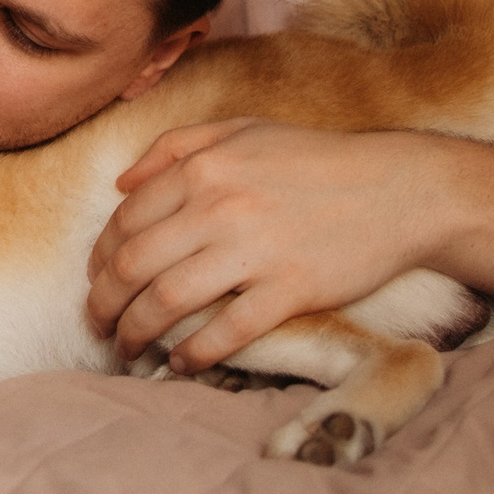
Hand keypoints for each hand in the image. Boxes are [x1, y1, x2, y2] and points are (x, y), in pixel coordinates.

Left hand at [84, 120, 444, 369]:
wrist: (397, 189)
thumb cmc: (315, 158)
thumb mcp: (240, 131)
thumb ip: (174, 148)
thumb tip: (120, 184)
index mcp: (202, 168)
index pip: (125, 221)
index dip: (100, 257)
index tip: (96, 279)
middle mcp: (218, 208)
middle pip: (133, 265)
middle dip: (103, 302)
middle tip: (97, 323)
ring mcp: (253, 251)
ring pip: (167, 301)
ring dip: (136, 332)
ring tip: (126, 347)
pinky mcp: (290, 290)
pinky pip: (226, 331)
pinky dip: (194, 354)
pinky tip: (180, 363)